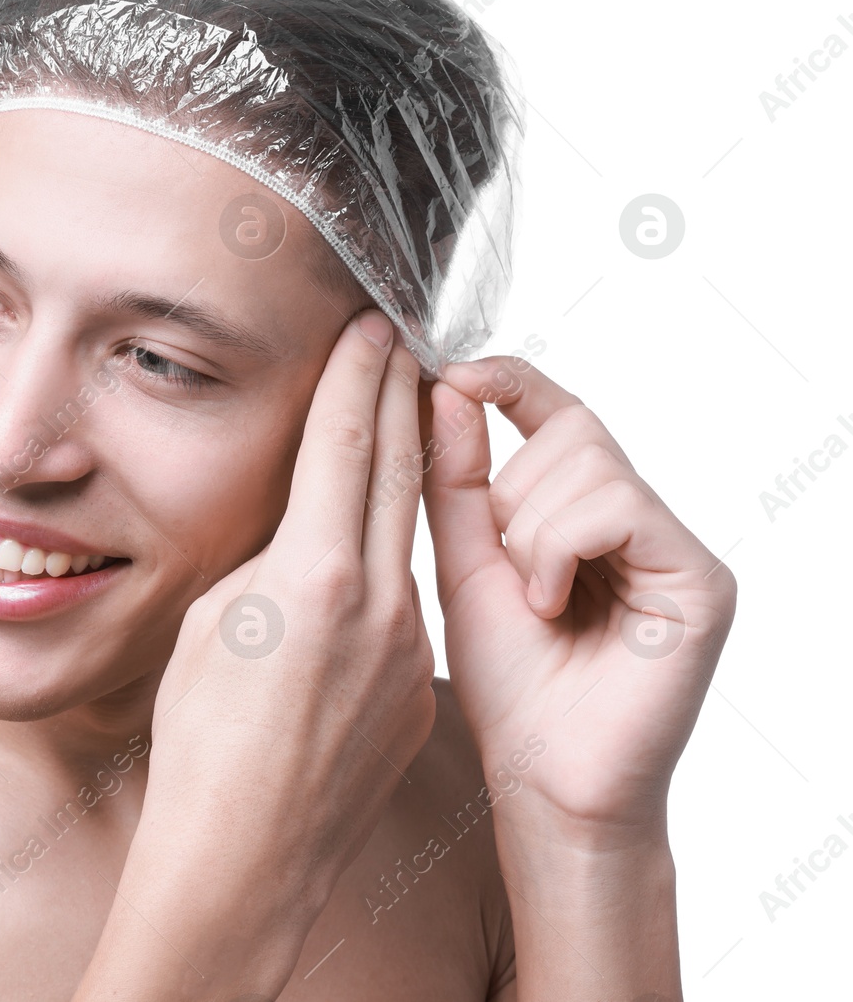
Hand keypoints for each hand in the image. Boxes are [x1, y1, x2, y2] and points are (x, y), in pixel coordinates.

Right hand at [83, 311, 436, 993]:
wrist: (244, 854)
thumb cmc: (199, 742)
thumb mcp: (211, 620)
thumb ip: (269, 561)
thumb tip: (300, 531)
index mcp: (315, 574)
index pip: (347, 442)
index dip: (359, 374)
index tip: (371, 327)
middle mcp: (377, 603)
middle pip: (398, 471)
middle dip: (400, 398)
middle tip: (401, 344)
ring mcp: (407, 649)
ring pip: (410, 534)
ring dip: (406, 471)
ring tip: (401, 420)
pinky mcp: (417, 690)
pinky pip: (407, 601)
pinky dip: (394, 555)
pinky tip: (375, 544)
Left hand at [421, 357, 736, 840]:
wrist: (543, 779)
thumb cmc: (508, 684)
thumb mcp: (464, 562)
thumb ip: (458, 479)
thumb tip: (450, 387)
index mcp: (586, 513)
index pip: (558, 414)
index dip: (510, 382)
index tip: (453, 371)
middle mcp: (641, 520)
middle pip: (571, 430)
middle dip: (511, 493)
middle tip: (507, 568)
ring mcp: (677, 546)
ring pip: (590, 464)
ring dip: (531, 530)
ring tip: (533, 599)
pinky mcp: (701, 578)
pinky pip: (618, 506)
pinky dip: (562, 548)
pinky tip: (553, 605)